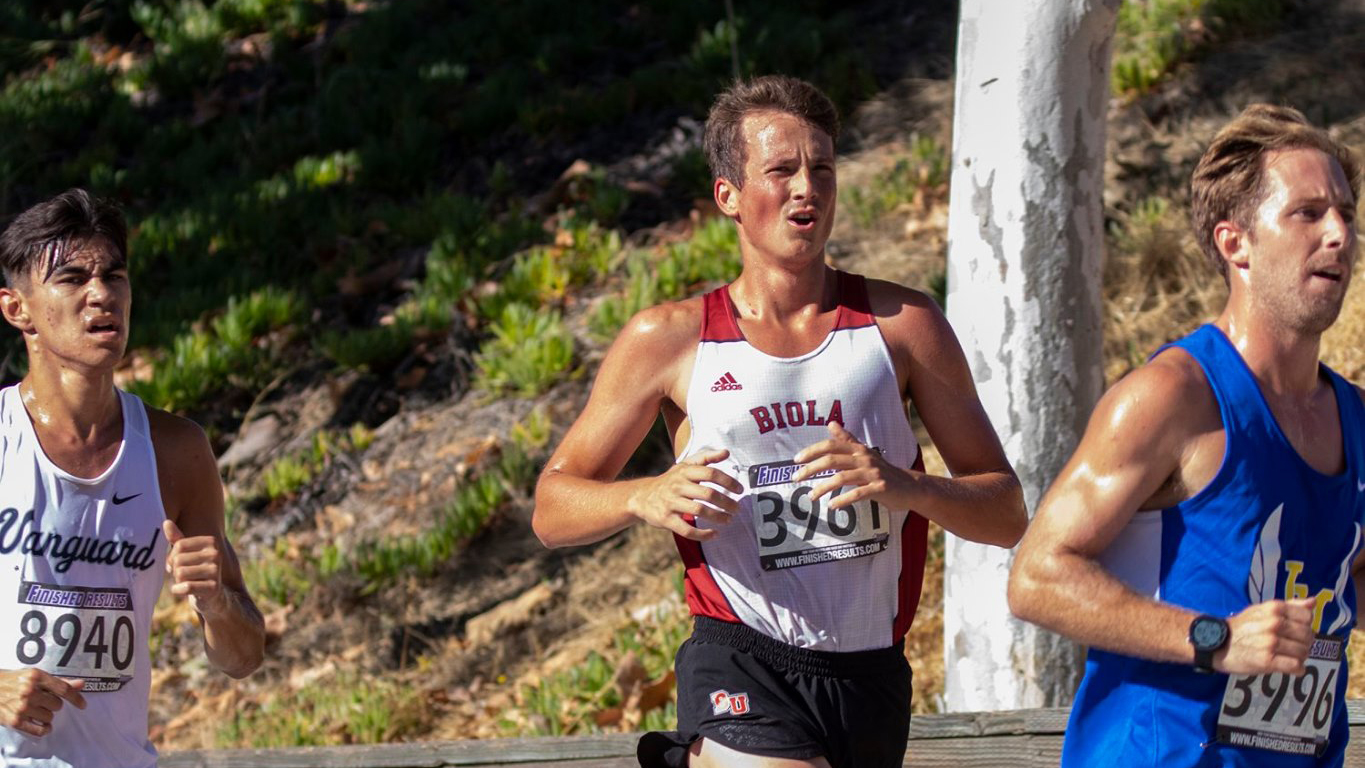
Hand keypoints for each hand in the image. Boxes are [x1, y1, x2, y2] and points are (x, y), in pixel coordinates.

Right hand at [0, 669, 84, 736]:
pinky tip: (43, 725)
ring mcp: (21, 707)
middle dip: (53, 704)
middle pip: (57, 705)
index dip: (76, 698)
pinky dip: (44, 729)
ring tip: (35, 709)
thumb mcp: (34, 675)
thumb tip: (81, 684)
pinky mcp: (15, 721)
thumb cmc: (14, 680)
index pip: (63, 689)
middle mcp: (29, 691)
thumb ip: (58, 681)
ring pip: (49, 717)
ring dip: (46, 715)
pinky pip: (39, 730)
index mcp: (36, 677)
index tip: (83, 705)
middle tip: (42, 700)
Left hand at [164, 519, 227, 617]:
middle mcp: (216, 554)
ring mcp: (216, 571)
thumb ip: (177, 539)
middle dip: (175, 570)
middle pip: (178, 560)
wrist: (214, 597)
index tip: (178, 564)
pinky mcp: (213, 587)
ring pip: (180, 573)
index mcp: (211, 542)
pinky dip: (179, 590)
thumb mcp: (187, 554)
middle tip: (185, 576)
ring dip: (178, 581)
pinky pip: (186, 587)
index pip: (179, 545)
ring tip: (188, 582)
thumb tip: (166, 522)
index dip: (172, 557)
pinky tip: (184, 591)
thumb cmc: (196, 572)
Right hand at [627, 448, 742, 541]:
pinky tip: (714, 534)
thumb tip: (726, 452)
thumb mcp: (685, 465)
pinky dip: (702, 534)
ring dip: (717, 517)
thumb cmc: (670, 480)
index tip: (740, 490)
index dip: (728, 481)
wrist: (641, 496)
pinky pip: (686, 529)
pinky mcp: (666, 519)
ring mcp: (671, 503)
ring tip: (728, 520)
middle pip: (707, 494)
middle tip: (737, 508)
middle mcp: (677, 485)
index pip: (710, 473)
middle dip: (726, 502)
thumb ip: (706, 457)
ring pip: (699, 511)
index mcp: (685, 471)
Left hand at [791, 422, 915, 509]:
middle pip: (832, 460)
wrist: (910, 487)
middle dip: (811, 469)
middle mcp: (864, 458)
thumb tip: (831, 423)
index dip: (812, 451)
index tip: (796, 460)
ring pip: (842, 478)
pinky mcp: (880, 488)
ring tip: (811, 496)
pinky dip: (843, 500)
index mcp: (858, 449)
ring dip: (823, 487)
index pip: (831, 446)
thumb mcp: (865, 453)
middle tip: (796, 479)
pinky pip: (858, 493)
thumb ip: (847, 440)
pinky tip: (832, 505)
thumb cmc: (883, 471)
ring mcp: (873, 473)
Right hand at [1216, 597, 1316, 674]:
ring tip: (1288, 656)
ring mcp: (1270, 642)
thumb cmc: (1242, 626)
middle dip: (1304, 643)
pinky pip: (1295, 666)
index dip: (1304, 625)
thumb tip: (1312, 602)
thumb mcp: (1262, 610)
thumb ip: (1289, 606)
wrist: (1217, 643)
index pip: (1307, 617)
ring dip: (1299, 657)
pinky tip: (1289, 667)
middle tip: (1291, 646)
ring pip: (1304, 652)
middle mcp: (1274, 624)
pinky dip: (1296, 669)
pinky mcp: (1267, 661)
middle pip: (1308, 636)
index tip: (1294, 631)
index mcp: (1274, 608)